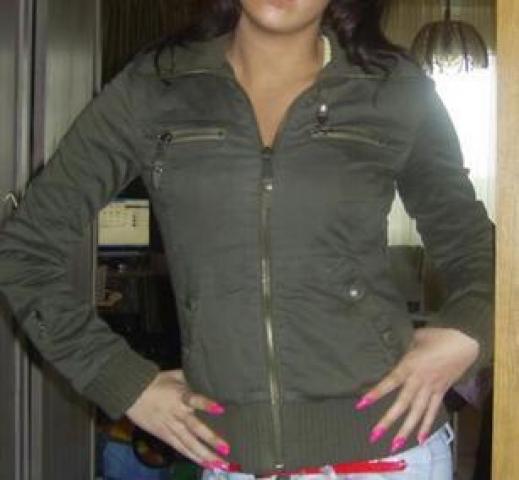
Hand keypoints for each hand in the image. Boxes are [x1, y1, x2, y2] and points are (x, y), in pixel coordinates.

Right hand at [126, 369, 230, 469]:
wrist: (132, 392)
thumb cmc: (156, 381)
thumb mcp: (176, 375)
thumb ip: (193, 379)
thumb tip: (209, 378)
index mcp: (180, 396)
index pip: (194, 399)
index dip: (206, 404)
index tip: (220, 409)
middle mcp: (176, 414)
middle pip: (194, 428)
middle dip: (210, 439)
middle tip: (226, 448)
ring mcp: (170, 427)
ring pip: (189, 443)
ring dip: (205, 455)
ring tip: (220, 465)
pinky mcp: (165, 436)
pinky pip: (181, 448)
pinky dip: (193, 457)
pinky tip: (206, 465)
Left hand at [355, 327, 478, 452]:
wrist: (466, 344)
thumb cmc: (439, 337)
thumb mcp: (417, 337)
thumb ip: (405, 347)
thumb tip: (398, 351)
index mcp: (411, 365)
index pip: (391, 381)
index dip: (377, 392)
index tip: (362, 404)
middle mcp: (419, 380)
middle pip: (403, 403)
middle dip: (388, 419)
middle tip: (375, 434)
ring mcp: (431, 388)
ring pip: (417, 411)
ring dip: (406, 429)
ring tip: (394, 445)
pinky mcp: (441, 392)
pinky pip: (432, 411)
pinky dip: (426, 425)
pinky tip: (420, 440)